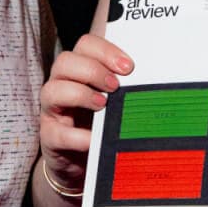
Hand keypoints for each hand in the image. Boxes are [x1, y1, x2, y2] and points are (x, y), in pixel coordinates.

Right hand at [38, 32, 133, 193]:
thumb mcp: (116, 103)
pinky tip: (94, 139)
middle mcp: (61, 85)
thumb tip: (158, 83)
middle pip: (65, 62)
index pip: (85, 45)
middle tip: (116, 86)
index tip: (129, 67)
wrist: (84, 161)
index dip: (106, 51)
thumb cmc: (102, 124)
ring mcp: (52, 111)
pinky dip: (77, 136)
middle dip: (93, 71)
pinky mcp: (49, 137)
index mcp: (79, 70)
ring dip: (80, 95)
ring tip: (103, 105)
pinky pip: (56, 133)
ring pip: (52, 90)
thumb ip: (128, 89)